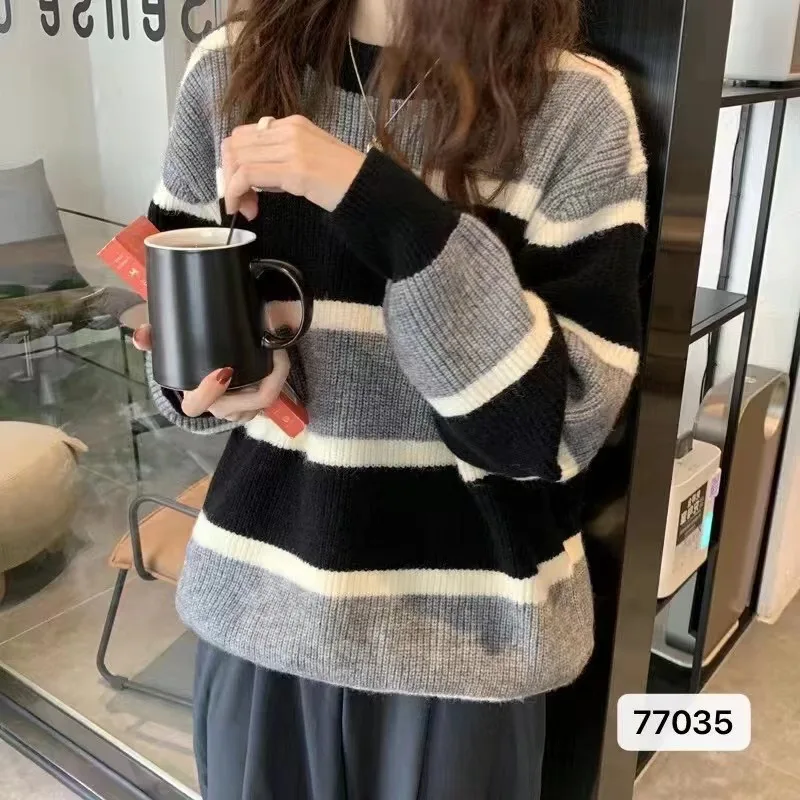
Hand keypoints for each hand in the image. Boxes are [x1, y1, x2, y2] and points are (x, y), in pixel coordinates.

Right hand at [132, 324, 289, 422]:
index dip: (209, 391)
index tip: (223, 370)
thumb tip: (140, 336)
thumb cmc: (189, 363)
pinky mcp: (255, 406)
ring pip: (263, 402)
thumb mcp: (170, 349)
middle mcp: (220, 410)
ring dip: (275, 379)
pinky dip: (277, 379)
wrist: (206, 378)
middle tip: (274, 353)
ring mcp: (240, 411)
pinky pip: (270, 398)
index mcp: (194, 400)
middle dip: (266, 382)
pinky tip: (278, 358)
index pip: (198, 406)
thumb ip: (152, 340)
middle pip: (247, 405)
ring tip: (278, 352)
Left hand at [222, 115, 366, 217]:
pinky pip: (248, 176)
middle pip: (235, 145)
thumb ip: (283, 158)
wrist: (369, 188)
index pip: (245, 135)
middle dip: (230, 175)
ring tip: (247, 209)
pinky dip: (237, 193)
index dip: (235, 162)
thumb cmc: (345, 180)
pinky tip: (245, 209)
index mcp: (292, 124)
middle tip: (242, 202)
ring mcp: (291, 148)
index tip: (244, 189)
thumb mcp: (310, 158)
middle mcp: (288, 129)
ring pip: (238, 160)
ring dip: (233, 188)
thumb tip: (256, 174)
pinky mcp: (294, 169)